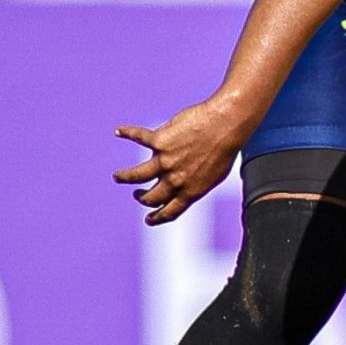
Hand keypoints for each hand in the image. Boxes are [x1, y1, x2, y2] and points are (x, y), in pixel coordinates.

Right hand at [113, 99, 250, 224]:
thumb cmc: (226, 147)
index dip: (156, 218)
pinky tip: (119, 132)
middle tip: (137, 193)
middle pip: (150, 197)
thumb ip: (197, 183)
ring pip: (136, 175)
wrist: (227, 124)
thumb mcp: (216, 175)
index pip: (169, 212)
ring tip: (118, 176)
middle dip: (141, 198)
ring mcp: (166, 160)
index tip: (148, 219)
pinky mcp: (160, 141)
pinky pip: (139, 137)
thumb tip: (186, 186)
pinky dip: (127, 132)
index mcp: (190, 191)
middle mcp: (175, 179)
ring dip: (125, 177)